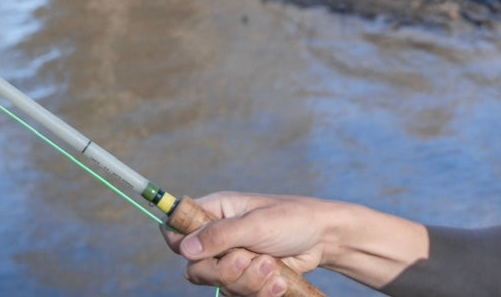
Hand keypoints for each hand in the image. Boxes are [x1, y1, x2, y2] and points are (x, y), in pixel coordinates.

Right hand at [160, 193, 329, 295]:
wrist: (323, 240)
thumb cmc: (292, 220)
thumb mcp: (256, 223)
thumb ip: (221, 234)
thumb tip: (185, 247)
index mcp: (217, 211)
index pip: (177, 227)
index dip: (179, 242)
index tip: (197, 252)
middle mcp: (219, 236)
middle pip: (196, 268)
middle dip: (225, 270)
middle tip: (247, 259)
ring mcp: (233, 259)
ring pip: (221, 285)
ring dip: (250, 280)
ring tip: (272, 265)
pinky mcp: (247, 278)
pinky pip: (241, 295)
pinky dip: (262, 291)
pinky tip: (278, 279)